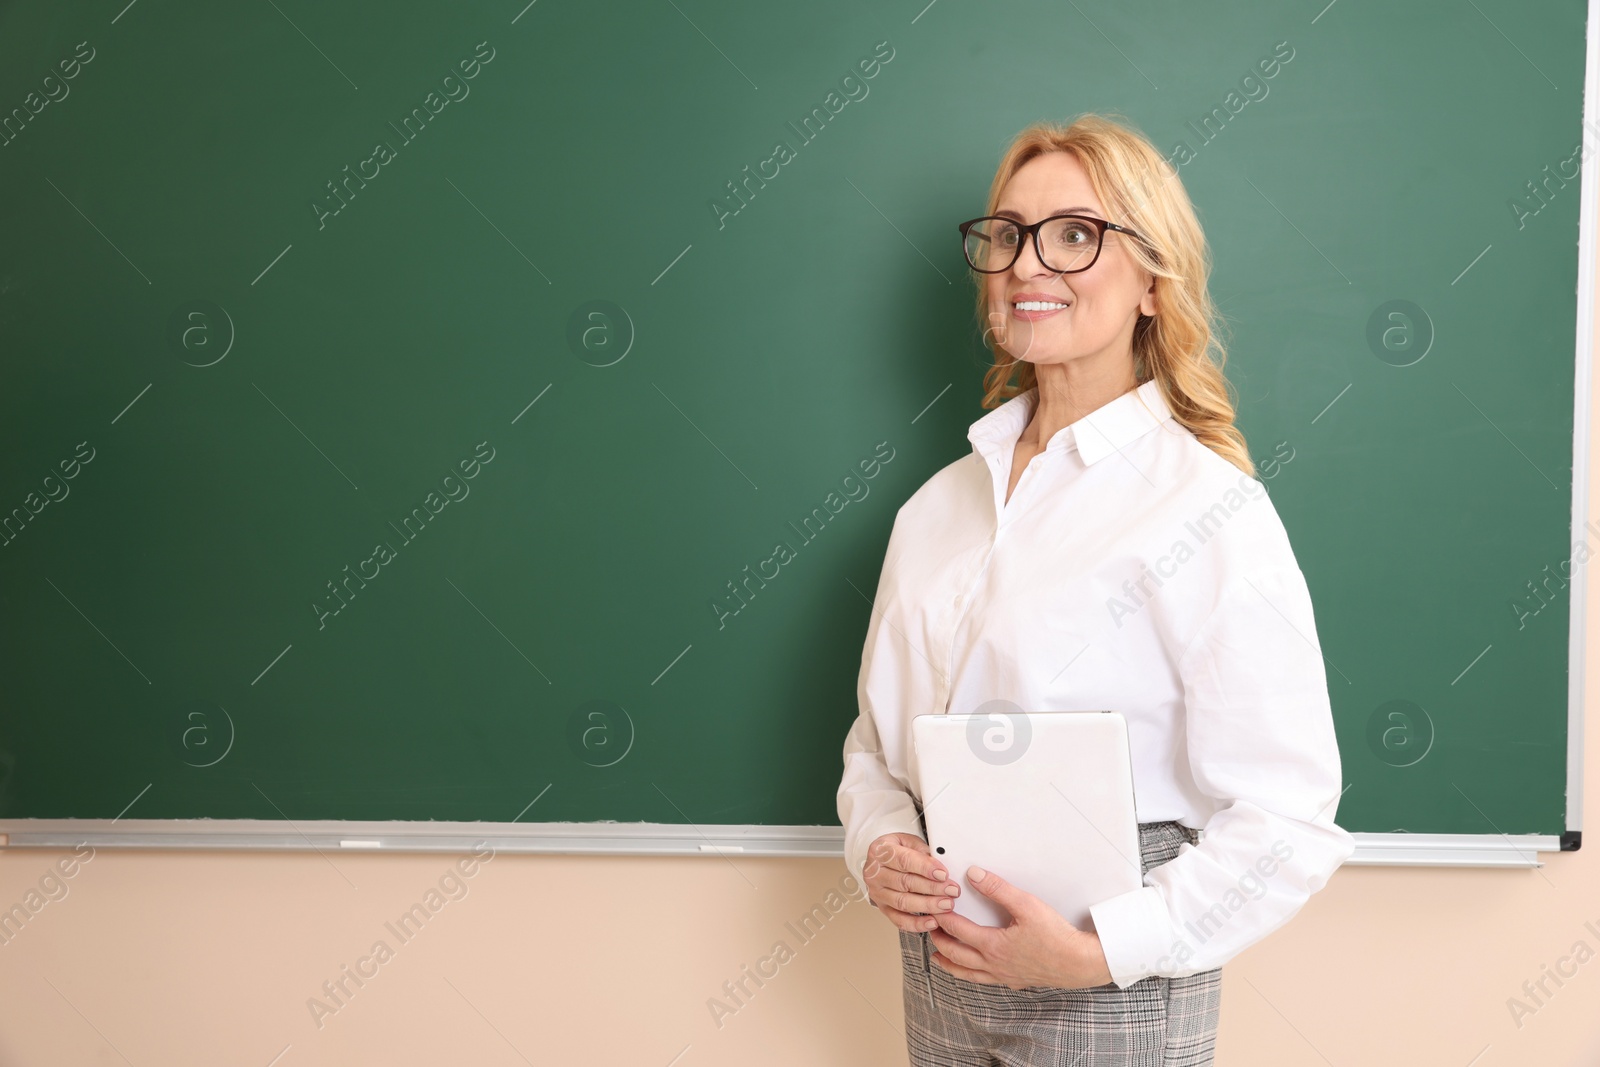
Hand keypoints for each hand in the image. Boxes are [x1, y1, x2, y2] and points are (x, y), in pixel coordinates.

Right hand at [861, 832, 960, 932]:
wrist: (882, 860)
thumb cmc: (897, 850)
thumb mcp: (909, 841)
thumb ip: (924, 852)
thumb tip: (940, 866)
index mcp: (880, 851)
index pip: (904, 860)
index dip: (925, 868)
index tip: (943, 874)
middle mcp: (875, 873)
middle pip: (905, 883)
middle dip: (932, 888)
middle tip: (951, 890)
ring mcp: (877, 892)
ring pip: (903, 902)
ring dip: (928, 905)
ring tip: (946, 904)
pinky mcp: (883, 908)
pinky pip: (899, 920)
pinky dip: (917, 923)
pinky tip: (932, 921)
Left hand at [928, 865, 1112, 989]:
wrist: (1079, 963)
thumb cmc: (1057, 937)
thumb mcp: (1027, 905)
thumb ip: (999, 889)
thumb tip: (975, 875)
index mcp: (993, 946)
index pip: (957, 930)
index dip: (941, 918)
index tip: (933, 907)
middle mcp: (993, 964)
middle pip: (954, 954)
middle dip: (938, 940)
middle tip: (929, 928)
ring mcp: (1002, 976)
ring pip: (965, 974)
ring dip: (948, 963)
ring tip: (937, 956)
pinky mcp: (1013, 980)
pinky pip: (983, 980)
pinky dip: (969, 974)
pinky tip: (972, 969)